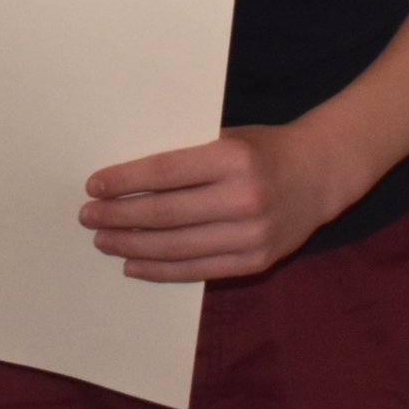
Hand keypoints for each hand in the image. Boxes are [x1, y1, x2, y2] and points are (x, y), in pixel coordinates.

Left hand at [77, 124, 349, 281]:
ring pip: (179, 247)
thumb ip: (186, 158)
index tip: (93, 186)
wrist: (321, 173)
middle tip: (87, 216)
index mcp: (233, 159)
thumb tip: (124, 178)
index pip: (165, 173)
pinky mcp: (257, 261)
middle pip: (167, 214)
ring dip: (133, 246)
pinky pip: (200, 270)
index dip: (125, 181)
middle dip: (120, 217)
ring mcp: (253, 235)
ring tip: (103, 240)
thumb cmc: (261, 149)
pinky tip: (133, 264)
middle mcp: (244, 199)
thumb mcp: (226, 139)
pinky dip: (162, 270)